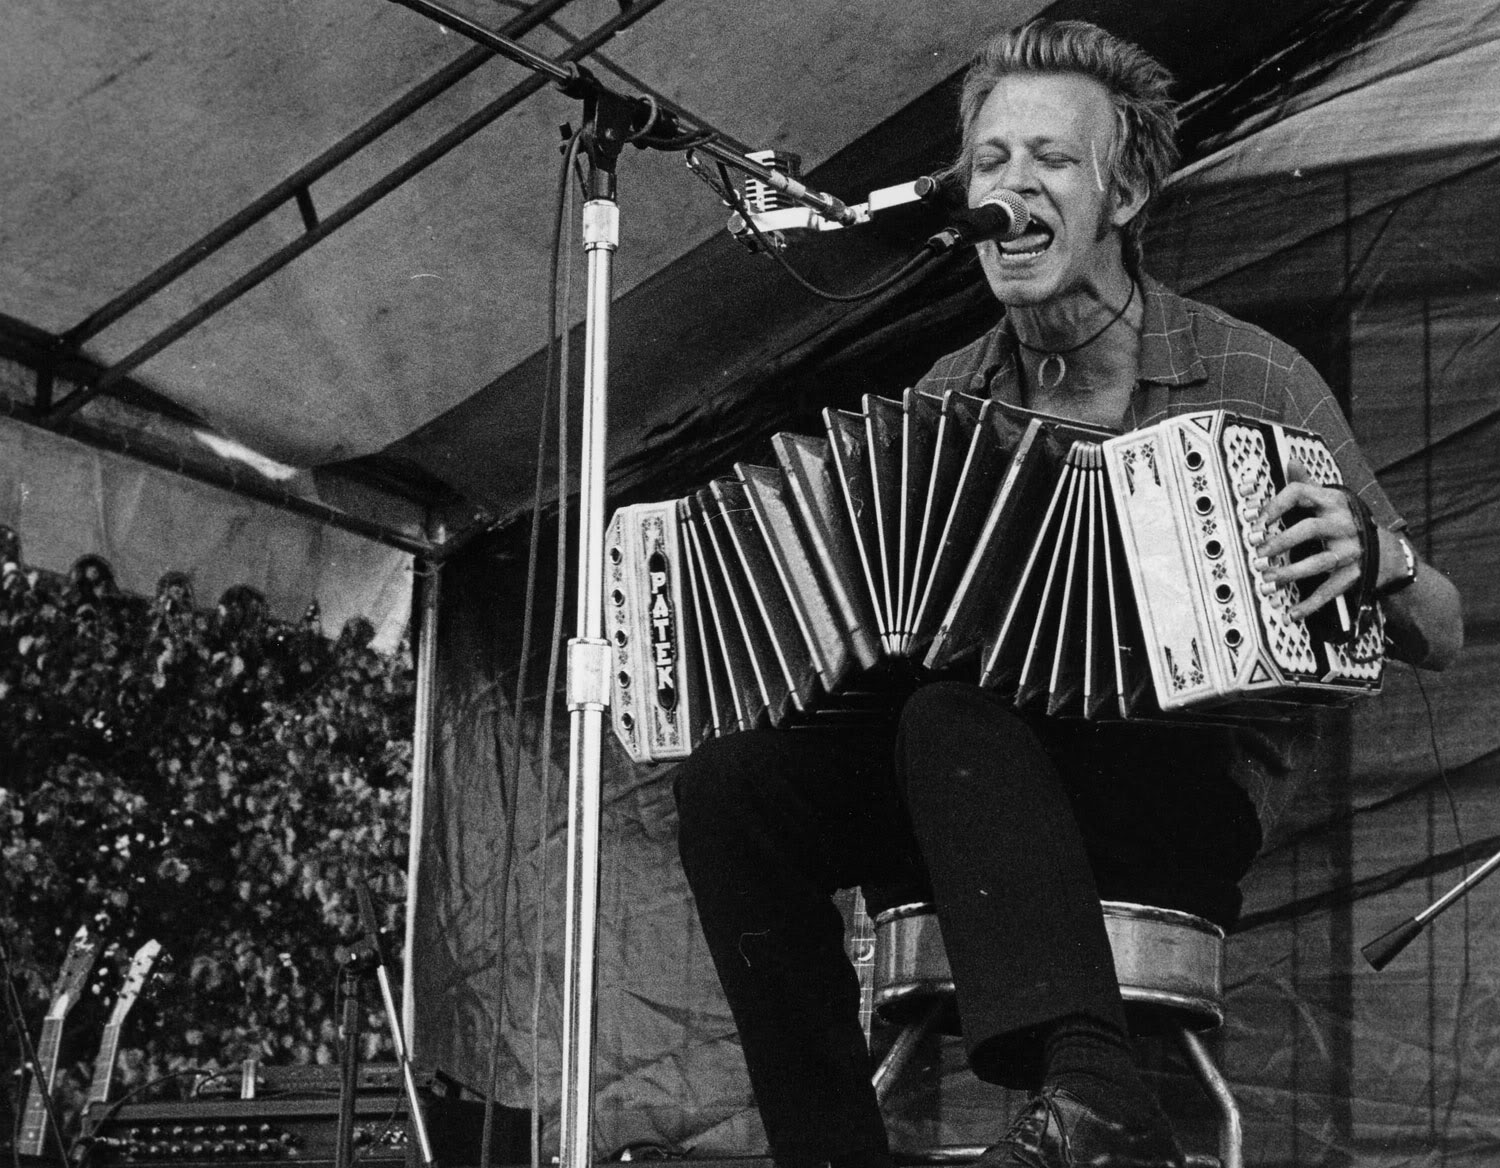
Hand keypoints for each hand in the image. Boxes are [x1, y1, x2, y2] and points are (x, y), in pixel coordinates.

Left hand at [1245, 460, 1363, 620]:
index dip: (1276, 504)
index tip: (1257, 519)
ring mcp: (1352, 550)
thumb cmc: (1348, 521)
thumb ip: (1308, 483)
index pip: (1301, 493)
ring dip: (1291, 572)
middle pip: (1310, 529)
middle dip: (1281, 541)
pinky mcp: (1356, 574)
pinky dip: (1312, 603)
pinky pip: (1332, 589)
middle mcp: (1343, 524)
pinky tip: (1294, 612)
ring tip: (1268, 579)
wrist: (1390, 550)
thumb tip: (1291, 461)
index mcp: (1333, 501)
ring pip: (1320, 561)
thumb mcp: (1332, 499)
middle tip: (1259, 551)